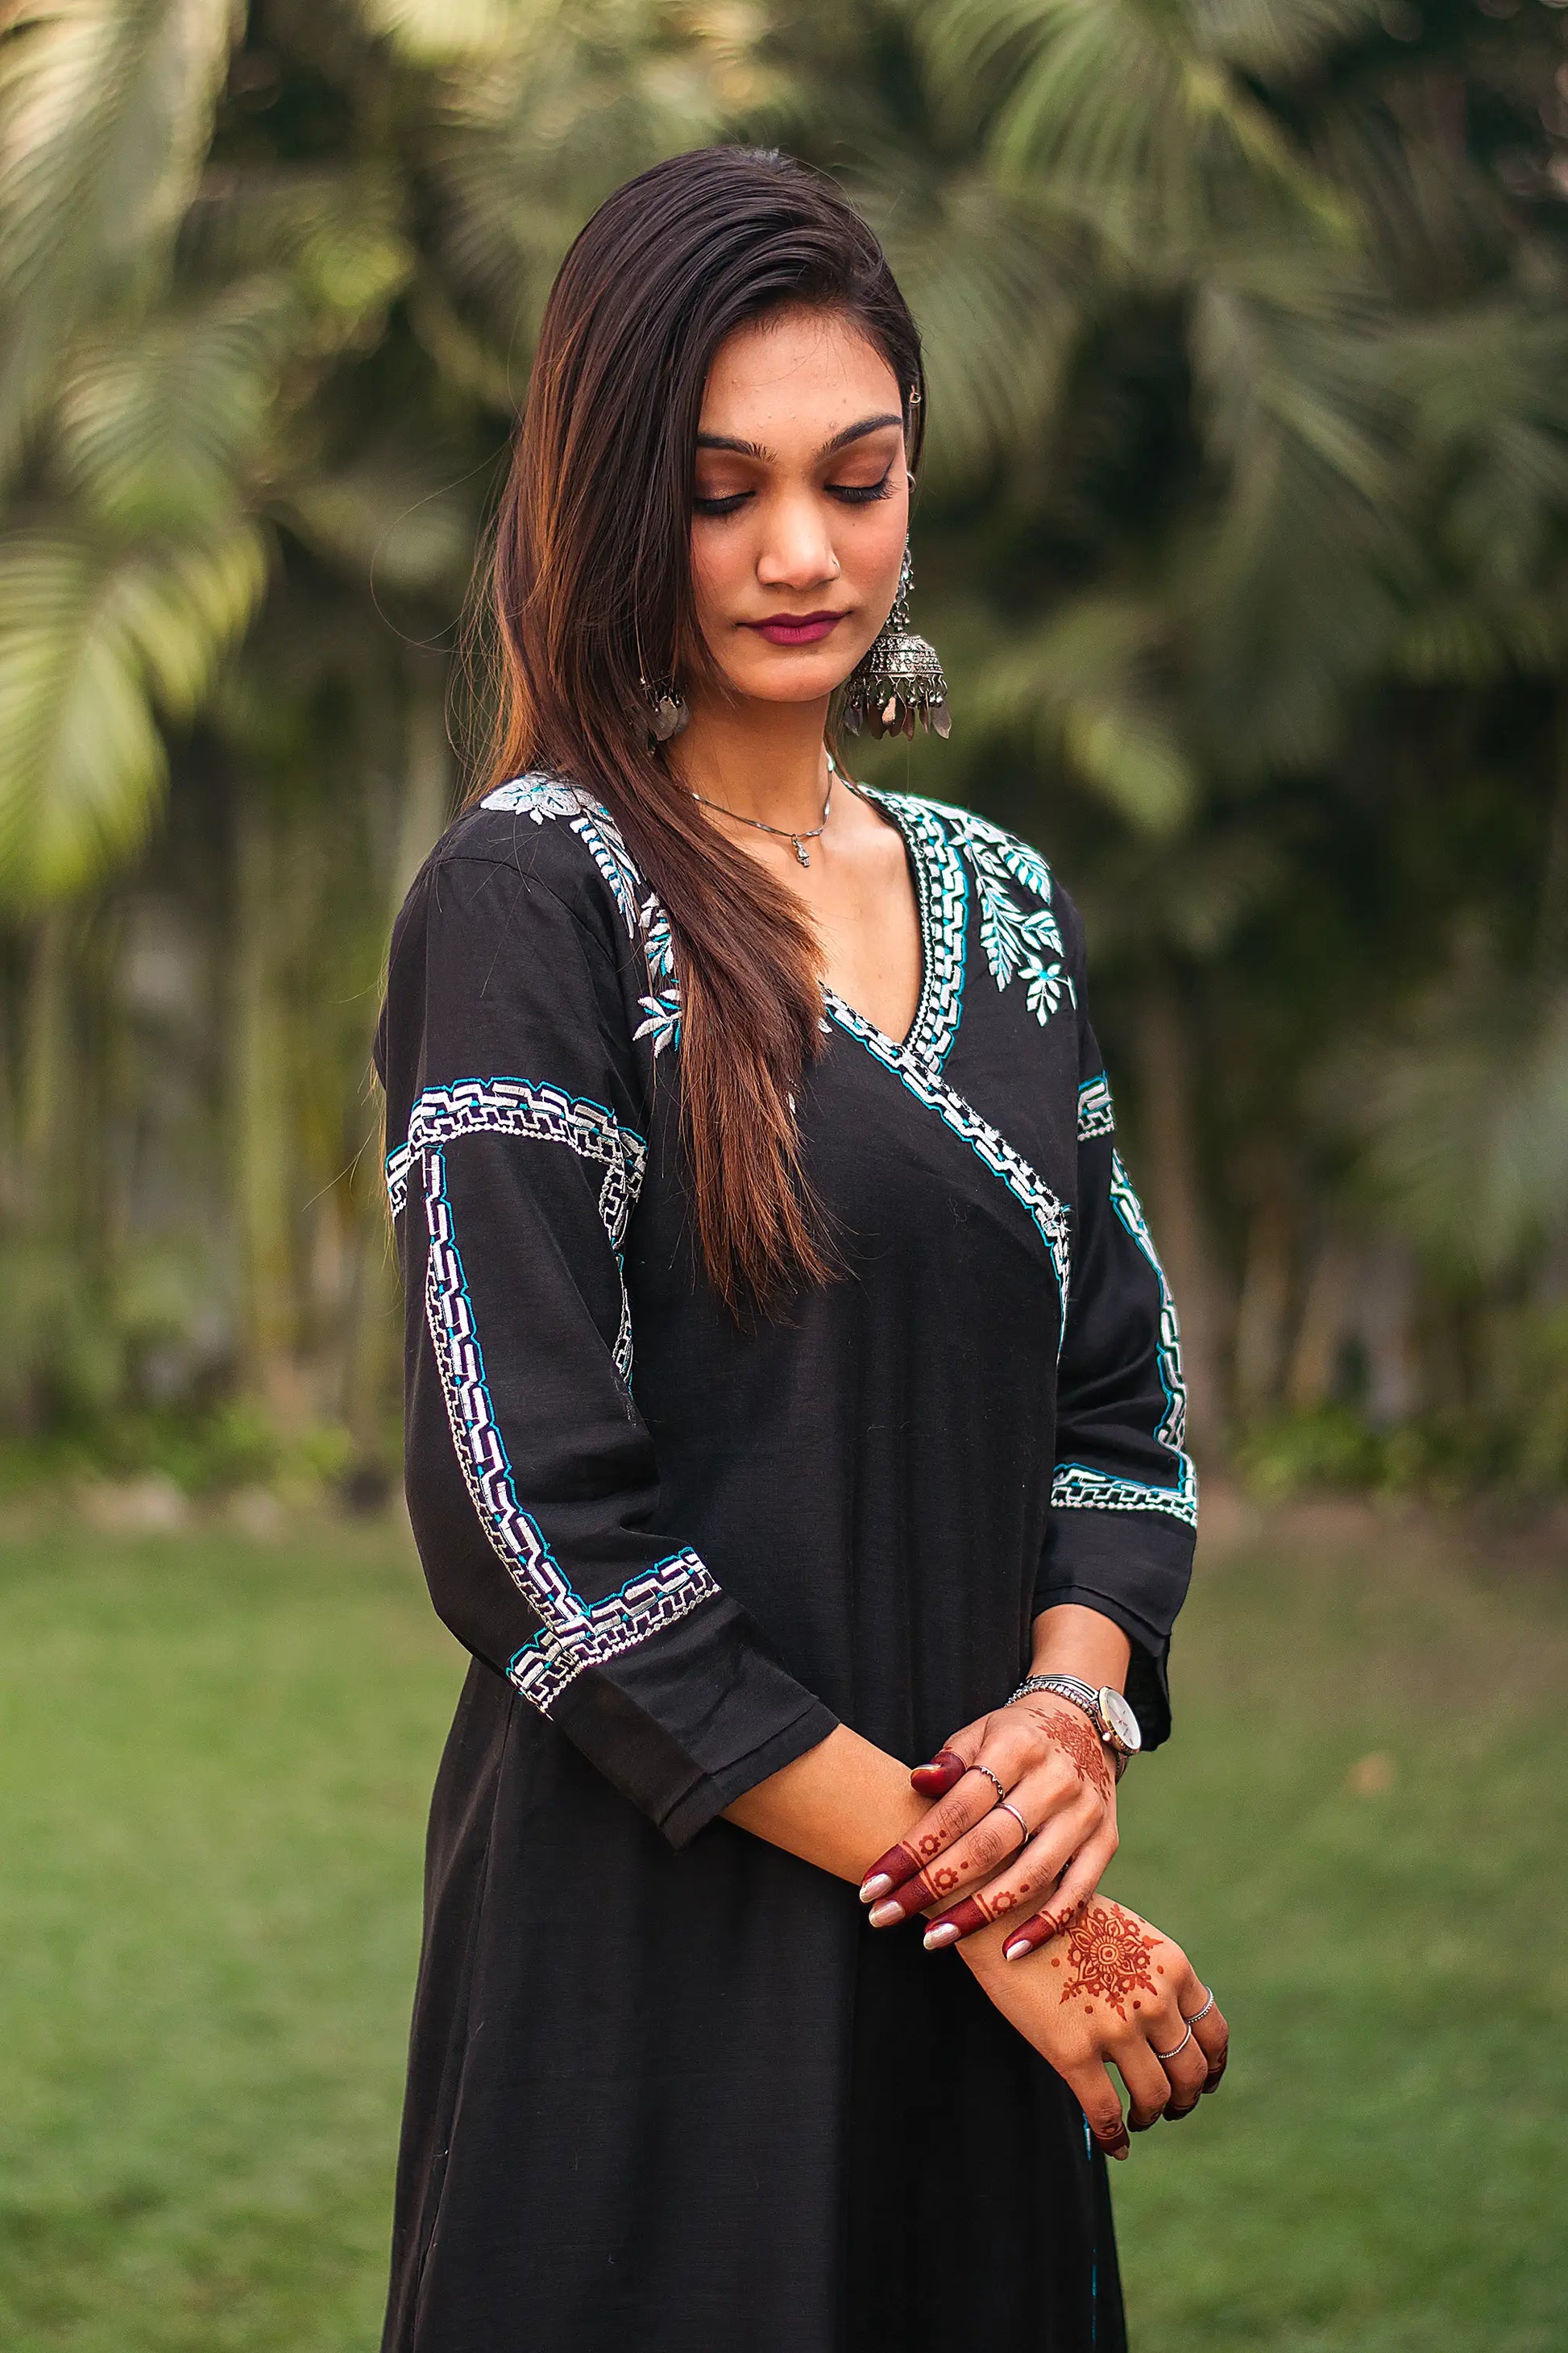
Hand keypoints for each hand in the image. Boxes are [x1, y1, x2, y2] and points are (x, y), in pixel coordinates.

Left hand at [857, 1692, 1119, 1947]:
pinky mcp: (1106, 1842)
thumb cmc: (1016, 1737)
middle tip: (887, 1917)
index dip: (913, 1848)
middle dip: (933, 1886)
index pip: (957, 1808)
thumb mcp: (980, 1732)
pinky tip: (1008, 1953)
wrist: (1085, 1724)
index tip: (873, 1885)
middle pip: (988, 1845)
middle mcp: (1055, 1781)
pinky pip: (1077, 1893)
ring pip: (1029, 1876)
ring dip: (979, 1914)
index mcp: (1017, 1748)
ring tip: (934, 1939)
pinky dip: (1045, 1925)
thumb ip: (951, 1760)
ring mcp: (1084, 1814)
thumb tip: (918, 1782)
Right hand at [962, 1896, 1229, 2158]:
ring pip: (1154, 2097)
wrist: (1005, 1907)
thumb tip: (1164, 2023)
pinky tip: (1115, 2145)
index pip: (1213, 2033)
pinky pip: (1106, 2113)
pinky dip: (1115, 2138)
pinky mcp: (1073, 2052)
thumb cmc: (1060, 1915)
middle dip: (1185, 2099)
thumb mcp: (1126, 1931)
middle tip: (1171, 2108)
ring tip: (1138, 2119)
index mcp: (1172, 1967)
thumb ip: (1152, 1974)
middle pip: (1190, 2072)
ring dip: (1151, 2116)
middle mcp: (1154, 2000)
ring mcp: (1115, 2028)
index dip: (1212, 2066)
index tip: (1204, 2081)